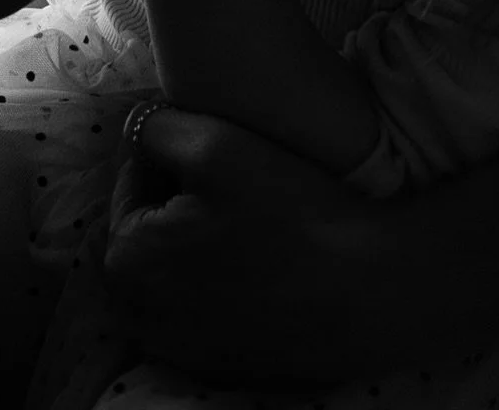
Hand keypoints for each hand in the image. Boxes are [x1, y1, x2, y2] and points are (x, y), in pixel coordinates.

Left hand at [104, 101, 381, 383]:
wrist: (371, 291)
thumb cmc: (288, 213)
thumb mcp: (212, 142)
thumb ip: (154, 127)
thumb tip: (140, 130)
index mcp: (127, 259)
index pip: (132, 179)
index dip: (170, 153)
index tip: (213, 147)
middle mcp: (141, 317)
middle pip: (147, 230)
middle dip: (175, 200)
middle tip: (229, 182)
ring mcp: (182, 351)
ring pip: (170, 273)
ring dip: (194, 243)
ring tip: (245, 222)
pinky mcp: (222, 369)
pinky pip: (200, 311)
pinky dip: (217, 285)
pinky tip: (257, 264)